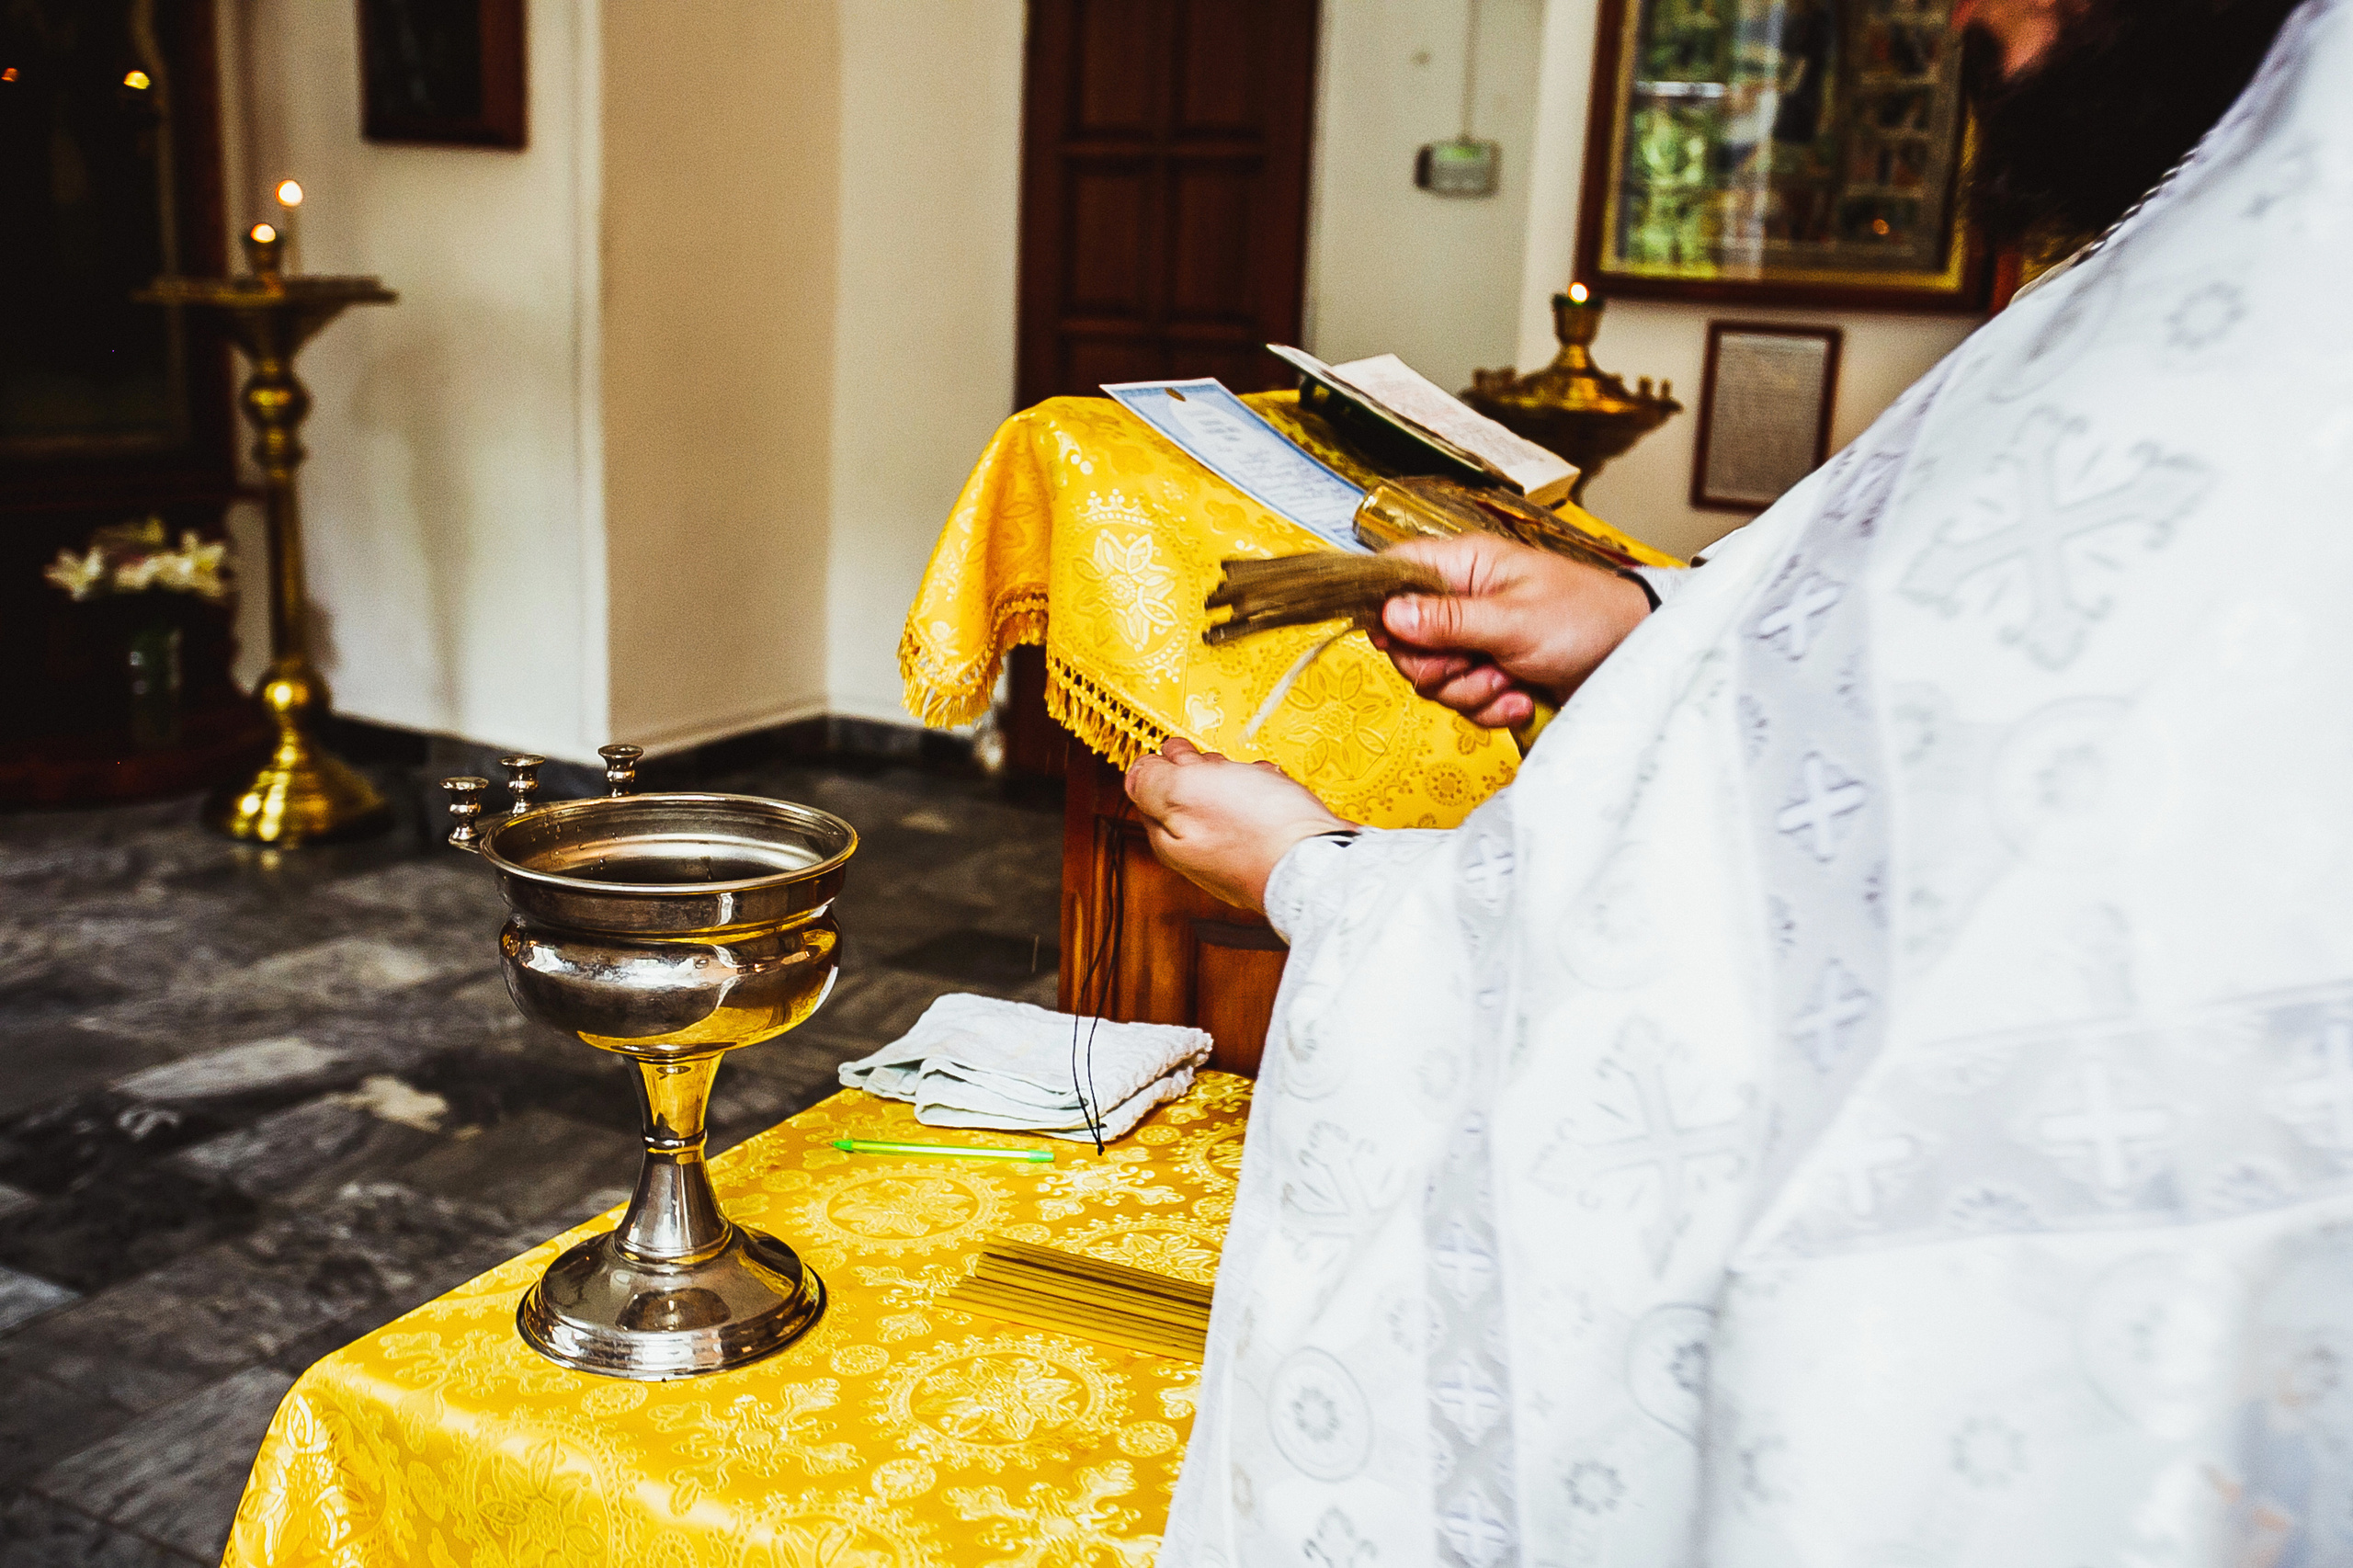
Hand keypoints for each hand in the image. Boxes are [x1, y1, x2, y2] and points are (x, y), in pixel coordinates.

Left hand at [1124, 737, 1352, 911]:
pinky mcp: (1270, 854)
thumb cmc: (1255, 829)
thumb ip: (1152, 781)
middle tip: (1218, 764)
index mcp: (1171, 840)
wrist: (1318, 862)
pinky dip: (1267, 796)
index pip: (1151, 794)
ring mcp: (1237, 857)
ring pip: (1227, 803)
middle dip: (1202, 772)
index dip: (1166, 765)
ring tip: (1254, 776)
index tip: (1180, 753)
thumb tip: (1136, 774)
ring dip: (1239, 780)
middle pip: (1190, 799)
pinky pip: (1260, 816)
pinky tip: (1277, 791)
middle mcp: (1201, 854)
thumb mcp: (1185, 790)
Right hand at [1368, 533, 1651, 727]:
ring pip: (1434, 678)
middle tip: (1475, 664)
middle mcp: (1462, 600)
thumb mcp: (1514, 620)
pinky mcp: (1490, 672)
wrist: (1635, 656)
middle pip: (1405, 641)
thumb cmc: (1587, 617)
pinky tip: (1522, 696)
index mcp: (1464, 566)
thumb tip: (1389, 614)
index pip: (1394, 572)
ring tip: (1512, 678)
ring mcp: (1475, 639)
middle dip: (1439, 667)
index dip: (1383, 609)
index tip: (1397, 640)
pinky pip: (1464, 700)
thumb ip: (1449, 621)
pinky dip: (1492, 707)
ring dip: (1472, 691)